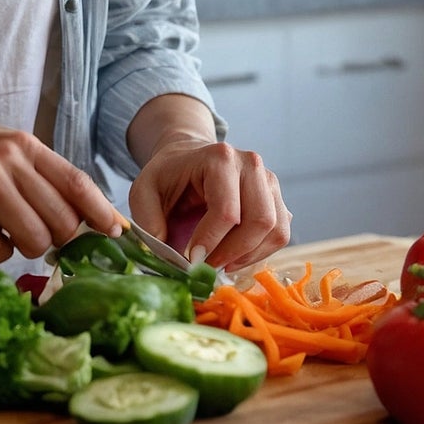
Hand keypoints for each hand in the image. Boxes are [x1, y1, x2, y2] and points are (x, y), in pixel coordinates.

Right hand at [0, 108, 121, 264]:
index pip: (76, 182)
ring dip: (23, 246)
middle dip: (57, 239)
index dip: (102, 212)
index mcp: (21, 144)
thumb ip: (35, 175)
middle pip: (60, 220)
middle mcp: (4, 162)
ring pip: (31, 240)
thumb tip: (83, 216)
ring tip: (1, 228)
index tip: (117, 233)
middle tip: (39, 236)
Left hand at [128, 137, 290, 271]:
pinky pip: (280, 234)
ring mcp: (269, 181)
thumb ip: (148, 221)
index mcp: (219, 158)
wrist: (187, 157)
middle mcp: (251, 165)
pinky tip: (234, 256)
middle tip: (207, 267)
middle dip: (233, 253)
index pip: (227, 211)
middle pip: (259, 221)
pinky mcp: (276, 198)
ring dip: (248, 255)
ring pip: (275, 230)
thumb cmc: (167, 175)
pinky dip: (259, 252)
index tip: (191, 260)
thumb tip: (169, 258)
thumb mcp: (143, 191)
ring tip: (220, 263)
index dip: (211, 242)